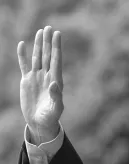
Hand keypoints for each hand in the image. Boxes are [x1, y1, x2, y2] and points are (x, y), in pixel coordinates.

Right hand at [17, 26, 63, 144]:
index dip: (57, 47)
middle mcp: (47, 76)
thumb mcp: (56, 109)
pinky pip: (24, 65)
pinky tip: (22, 44)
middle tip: (49, 28)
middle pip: (47, 55)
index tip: (58, 34)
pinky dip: (23, 55)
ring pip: (37, 57)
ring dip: (38, 45)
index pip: (56, 60)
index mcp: (56, 81)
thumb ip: (56, 96)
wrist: (40, 123)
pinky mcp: (27, 81)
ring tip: (40, 32)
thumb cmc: (51, 117)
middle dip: (48, 42)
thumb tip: (54, 83)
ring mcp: (37, 77)